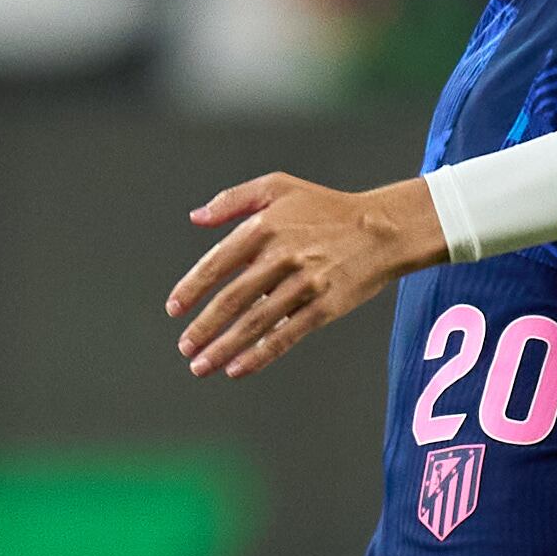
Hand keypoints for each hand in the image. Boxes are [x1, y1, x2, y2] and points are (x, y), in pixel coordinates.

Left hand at [169, 173, 442, 378]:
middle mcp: (281, 257)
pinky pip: (285, 336)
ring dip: (223, 348)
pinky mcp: (324, 307)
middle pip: (232, 300)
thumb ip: (232, 199)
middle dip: (204, 327)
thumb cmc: (328, 208)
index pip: (217, 264)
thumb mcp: (278, 187)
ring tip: (202, 366)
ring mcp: (304, 284)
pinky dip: (259, 355)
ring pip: (255, 322)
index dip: (192, 289)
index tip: (174, 309)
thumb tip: (197, 218)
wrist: (382, 229)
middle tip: (185, 347)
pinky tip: (238, 369)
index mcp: (264, 228)